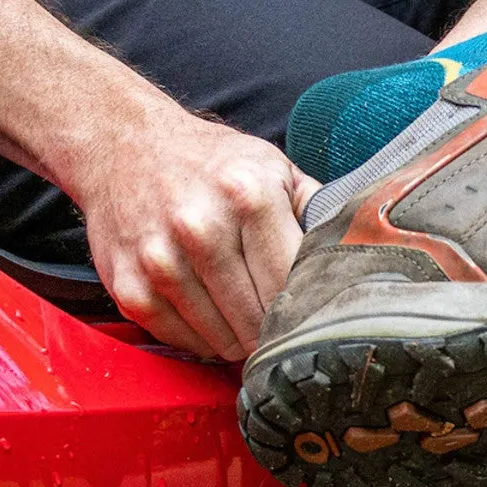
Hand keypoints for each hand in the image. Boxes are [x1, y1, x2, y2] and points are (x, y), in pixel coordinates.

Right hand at [59, 93, 318, 359]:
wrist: (120, 144)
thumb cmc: (209, 163)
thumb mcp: (273, 168)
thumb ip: (318, 213)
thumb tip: (366, 254)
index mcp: (249, 196)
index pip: (296, 287)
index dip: (309, 311)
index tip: (314, 317)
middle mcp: (201, 228)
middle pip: (261, 322)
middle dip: (275, 329)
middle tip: (278, 319)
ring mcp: (160, 260)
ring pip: (222, 340)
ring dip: (238, 338)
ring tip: (241, 312)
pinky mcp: (130, 287)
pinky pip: (182, 341)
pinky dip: (201, 338)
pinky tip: (207, 312)